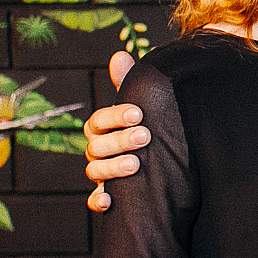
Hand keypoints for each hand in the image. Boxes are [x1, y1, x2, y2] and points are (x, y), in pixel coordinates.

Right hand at [84, 51, 144, 211]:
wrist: (163, 162)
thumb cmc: (146, 127)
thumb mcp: (140, 106)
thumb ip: (128, 84)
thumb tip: (119, 55)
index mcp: (102, 129)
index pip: (98, 120)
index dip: (115, 116)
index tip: (138, 113)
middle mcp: (97, 151)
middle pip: (97, 146)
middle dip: (120, 141)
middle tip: (145, 136)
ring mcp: (101, 174)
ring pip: (96, 171)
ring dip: (113, 168)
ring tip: (136, 164)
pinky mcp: (109, 196)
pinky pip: (94, 201)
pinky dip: (98, 201)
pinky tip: (109, 202)